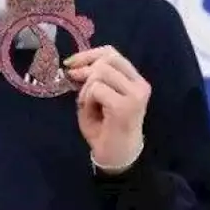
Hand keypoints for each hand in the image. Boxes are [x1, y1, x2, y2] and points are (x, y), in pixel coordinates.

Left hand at [65, 45, 149, 171]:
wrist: (116, 155)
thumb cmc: (104, 128)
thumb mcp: (94, 98)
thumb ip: (90, 80)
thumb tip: (74, 65)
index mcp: (135, 80)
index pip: (112, 53)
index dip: (89, 54)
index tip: (70, 63)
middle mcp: (139, 85)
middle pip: (107, 59)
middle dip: (85, 70)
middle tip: (76, 85)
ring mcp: (135, 95)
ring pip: (100, 73)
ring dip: (86, 88)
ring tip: (88, 104)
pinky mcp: (125, 106)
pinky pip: (96, 89)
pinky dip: (87, 98)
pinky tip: (91, 111)